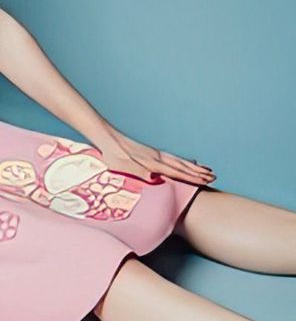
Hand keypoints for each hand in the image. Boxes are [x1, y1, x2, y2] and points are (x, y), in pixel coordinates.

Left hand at [95, 131, 215, 186]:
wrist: (108, 139)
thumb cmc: (114, 156)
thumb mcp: (125, 168)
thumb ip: (142, 174)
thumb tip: (158, 180)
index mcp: (152, 163)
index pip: (177, 172)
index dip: (192, 178)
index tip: (206, 181)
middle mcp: (157, 157)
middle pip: (182, 165)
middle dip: (198, 172)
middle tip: (214, 176)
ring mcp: (155, 153)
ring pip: (179, 161)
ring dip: (193, 166)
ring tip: (206, 169)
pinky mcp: (151, 152)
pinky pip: (172, 157)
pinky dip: (182, 160)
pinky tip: (185, 162)